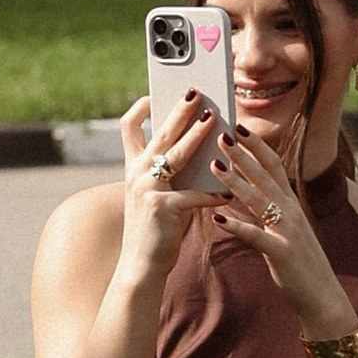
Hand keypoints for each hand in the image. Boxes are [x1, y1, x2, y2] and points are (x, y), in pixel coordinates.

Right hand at [112, 91, 220, 277]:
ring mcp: (146, 189)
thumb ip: (170, 172)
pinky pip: (193, 195)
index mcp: (133, 167)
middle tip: (197, 92)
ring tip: (215, 121)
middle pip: (159, 133)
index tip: (156, 93)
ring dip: (196, 136)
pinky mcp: (161, 208)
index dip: (140, 107)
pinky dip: (212, 194)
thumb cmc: (155, 228)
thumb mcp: (156, 193)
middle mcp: (136, 173)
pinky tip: (228, 193)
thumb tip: (199, 146)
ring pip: (175, 155)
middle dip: (179, 110)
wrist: (141, 265)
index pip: (129, 127)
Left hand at [208, 126, 357, 338]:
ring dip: (236, 181)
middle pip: (266, 175)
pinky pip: (256, 236)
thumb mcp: (286, 230)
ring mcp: (289, 231)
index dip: (257, 146)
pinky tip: (217, 219)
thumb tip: (249, 192)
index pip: (275, 166)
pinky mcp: (282, 253)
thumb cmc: (299, 264)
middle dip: (243, 153)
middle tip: (221, 133)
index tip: (239, 127)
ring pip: (260, 199)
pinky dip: (237, 226)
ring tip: (214, 166)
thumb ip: (271, 211)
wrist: (323, 297)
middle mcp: (292, 212)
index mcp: (292, 204)